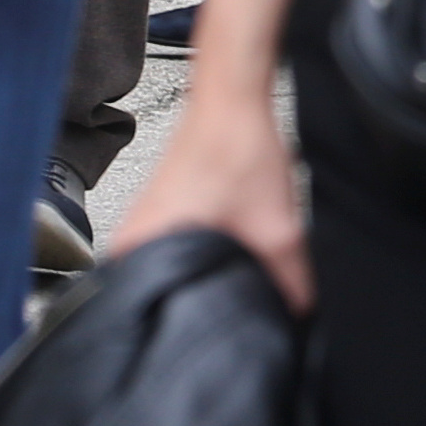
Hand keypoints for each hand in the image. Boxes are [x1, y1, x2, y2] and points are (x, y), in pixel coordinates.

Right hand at [109, 84, 307, 309]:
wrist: (233, 101)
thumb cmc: (238, 151)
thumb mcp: (276, 228)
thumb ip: (287, 278)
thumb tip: (296, 313)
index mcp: (141, 256)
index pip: (162, 317)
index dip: (203, 324)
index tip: (229, 324)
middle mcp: (129, 246)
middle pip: (173, 295)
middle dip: (210, 300)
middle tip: (240, 291)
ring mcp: (141, 229)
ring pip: (180, 272)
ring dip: (210, 273)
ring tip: (236, 260)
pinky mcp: (158, 216)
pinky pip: (181, 251)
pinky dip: (208, 253)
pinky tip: (229, 244)